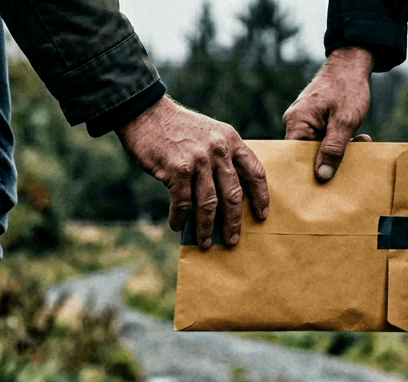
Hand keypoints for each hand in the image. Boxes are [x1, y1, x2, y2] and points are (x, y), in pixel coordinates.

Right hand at [116, 97, 268, 248]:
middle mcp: (218, 150)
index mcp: (230, 140)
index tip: (262, 214)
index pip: (255, 171)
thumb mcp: (209, 133)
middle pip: (233, 194)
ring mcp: (198, 160)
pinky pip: (183, 203)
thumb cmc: (176, 128)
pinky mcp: (177, 170)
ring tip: (205, 242)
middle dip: (234, 222)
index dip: (260, 196)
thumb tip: (224, 198)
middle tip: (233, 239)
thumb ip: (221, 157)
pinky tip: (177, 226)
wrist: (145, 113)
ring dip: (206, 227)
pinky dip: (180, 218)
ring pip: (208, 204)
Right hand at [283, 46, 374, 182]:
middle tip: (348, 170)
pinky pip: (325, 139)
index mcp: (297, 123)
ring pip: (319, 147)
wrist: (352, 64)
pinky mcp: (317, 121)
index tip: (319, 187)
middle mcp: (296, 123)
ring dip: (340, 150)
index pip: (293, 157)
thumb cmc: (347, 88)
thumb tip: (322, 176)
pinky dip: (341, 141)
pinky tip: (359, 139)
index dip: (305, 173)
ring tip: (360, 145)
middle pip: (307, 155)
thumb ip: (334, 149)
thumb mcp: (345, 121)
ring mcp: (306, 122)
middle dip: (328, 162)